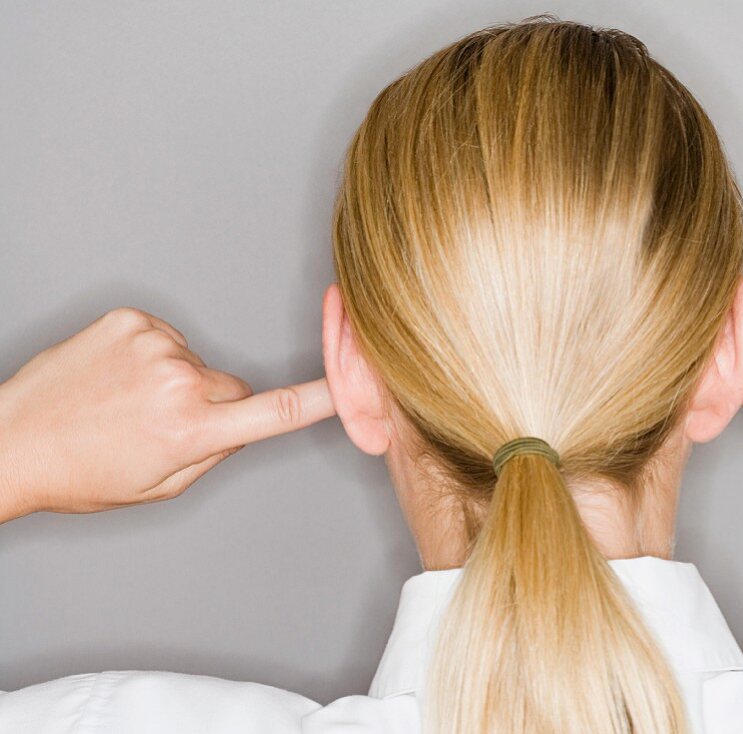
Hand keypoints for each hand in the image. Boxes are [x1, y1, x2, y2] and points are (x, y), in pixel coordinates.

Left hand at [0, 307, 334, 521]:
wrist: (10, 440)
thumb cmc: (79, 474)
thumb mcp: (159, 486)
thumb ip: (215, 454)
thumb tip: (243, 425)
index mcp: (189, 429)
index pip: (276, 412)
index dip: (322, 398)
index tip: (355, 385)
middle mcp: (177, 380)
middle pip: (233, 388)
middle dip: (214, 406)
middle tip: (162, 427)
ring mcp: (153, 344)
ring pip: (198, 364)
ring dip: (176, 382)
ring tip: (126, 403)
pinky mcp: (130, 321)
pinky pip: (167, 340)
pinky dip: (152, 357)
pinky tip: (118, 378)